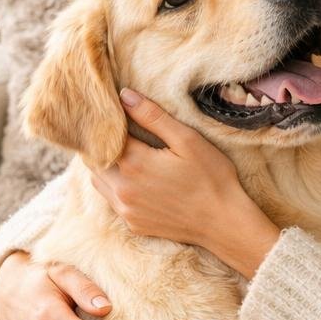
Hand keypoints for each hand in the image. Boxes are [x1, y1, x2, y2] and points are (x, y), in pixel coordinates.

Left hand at [88, 89, 280, 275]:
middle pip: (96, 159)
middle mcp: (123, 188)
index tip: (116, 114)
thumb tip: (124, 96)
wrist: (224, 223)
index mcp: (134, 162)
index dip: (110, 123)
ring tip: (126, 155)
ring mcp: (126, 209)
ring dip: (106, 166)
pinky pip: (112, 201)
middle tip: (119, 134)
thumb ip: (152, 116)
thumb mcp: (187, 140)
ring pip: (99, 181)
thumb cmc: (212, 177)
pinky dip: (116, 187)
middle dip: (103, 145)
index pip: (105, 135)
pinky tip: (136, 180)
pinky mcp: (133, 223)